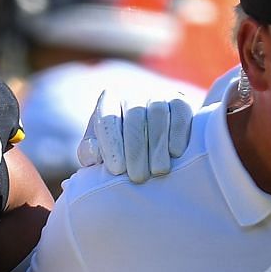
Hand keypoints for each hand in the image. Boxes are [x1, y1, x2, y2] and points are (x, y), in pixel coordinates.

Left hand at [76, 90, 193, 182]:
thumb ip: (90, 152)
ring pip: (158, 114)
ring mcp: (158, 95)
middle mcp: (133, 93)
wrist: (149, 138)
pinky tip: (175, 154)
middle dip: (136, 150)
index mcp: (108, 101)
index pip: (108, 118)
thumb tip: (93, 155)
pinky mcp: (180, 100)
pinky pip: (180, 113)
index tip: (117, 170)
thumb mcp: (99, 149)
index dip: (112, 144)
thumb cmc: (118, 149)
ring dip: (158, 145)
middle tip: (138, 177)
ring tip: (157, 171)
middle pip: (135, 118)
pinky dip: (178, 133)